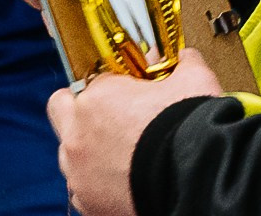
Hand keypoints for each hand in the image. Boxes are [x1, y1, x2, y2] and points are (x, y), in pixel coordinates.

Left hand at [47, 49, 224, 215]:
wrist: (197, 182)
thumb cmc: (190, 133)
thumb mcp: (194, 83)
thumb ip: (183, 65)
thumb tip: (185, 59)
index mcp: (96, 99)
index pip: (95, 80)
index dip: (115, 85)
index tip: (129, 92)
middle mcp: (78, 136)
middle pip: (63, 111)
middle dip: (81, 111)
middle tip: (110, 117)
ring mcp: (79, 174)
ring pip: (71, 155)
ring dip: (90, 152)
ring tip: (123, 156)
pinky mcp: (89, 205)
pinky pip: (84, 190)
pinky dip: (100, 186)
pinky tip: (125, 182)